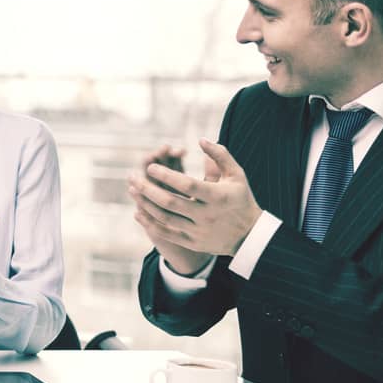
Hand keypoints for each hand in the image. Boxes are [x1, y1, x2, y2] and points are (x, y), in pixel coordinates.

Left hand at [129, 139, 260, 259]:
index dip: (166, 175)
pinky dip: (150, 223)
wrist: (250, 236)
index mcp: (218, 197)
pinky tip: (138, 212)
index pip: (187, 185)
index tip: (150, 167)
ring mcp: (199, 231)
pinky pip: (167, 233)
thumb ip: (220, 155)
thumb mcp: (236, 175)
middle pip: (170, 202)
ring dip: (145, 204)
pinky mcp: (193, 243)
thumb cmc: (241, 199)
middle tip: (132, 177)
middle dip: (147, 189)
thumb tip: (201, 139)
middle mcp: (207, 215)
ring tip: (132, 190)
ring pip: (165, 218)